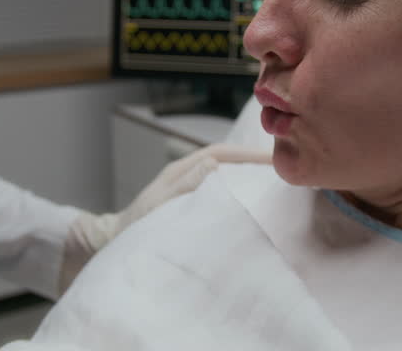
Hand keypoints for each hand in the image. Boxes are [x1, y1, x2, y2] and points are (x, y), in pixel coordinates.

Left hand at [58, 143, 270, 291]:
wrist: (113, 247)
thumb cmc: (134, 228)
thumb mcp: (161, 205)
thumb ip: (187, 185)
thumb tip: (218, 165)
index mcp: (183, 169)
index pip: (225, 153)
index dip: (252, 156)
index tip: (278, 161)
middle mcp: (190, 175)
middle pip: (231, 161)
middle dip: (258, 164)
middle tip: (289, 172)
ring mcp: (193, 190)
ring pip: (229, 177)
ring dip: (252, 180)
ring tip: (279, 189)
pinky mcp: (194, 207)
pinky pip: (223, 196)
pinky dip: (241, 197)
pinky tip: (256, 209)